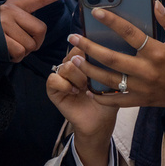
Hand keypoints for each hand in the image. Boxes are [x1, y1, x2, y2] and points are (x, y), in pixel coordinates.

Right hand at [0, 0, 75, 61]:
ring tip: (13, 45)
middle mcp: (11, 11)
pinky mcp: (1, 39)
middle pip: (40, 30)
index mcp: (17, 4)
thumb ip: (29, 2)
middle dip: (35, 41)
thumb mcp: (13, 12)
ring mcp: (5, 24)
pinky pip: (21, 52)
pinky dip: (17, 57)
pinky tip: (8, 52)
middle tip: (23, 41)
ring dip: (25, 51)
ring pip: (31, 44)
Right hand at [47, 48, 117, 165]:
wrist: (100, 121)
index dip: (90, 52)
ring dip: (78, 78)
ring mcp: (62, 76)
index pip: (83, 44)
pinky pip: (53, 79)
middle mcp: (71, 65)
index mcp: (84, 60)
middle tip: (92, 81)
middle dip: (86, 68)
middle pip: (75, 54)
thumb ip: (107, 63)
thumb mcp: (112, 78)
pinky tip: (74, 92)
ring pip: (66, 66)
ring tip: (84, 88)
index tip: (98, 64)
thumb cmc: (107, 99)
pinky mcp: (53, 89)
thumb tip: (105, 48)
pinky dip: (65, 85)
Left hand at [68, 0, 164, 111]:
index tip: (96, 12)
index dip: (112, 22)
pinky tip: (88, 87)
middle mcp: (147, 71)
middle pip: (111, 58)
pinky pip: (116, 100)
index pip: (130, 34)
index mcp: (157, 52)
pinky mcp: (141, 100)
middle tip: (74, 38)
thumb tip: (156, 4)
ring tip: (74, 60)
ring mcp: (142, 88)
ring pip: (109, 80)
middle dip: (89, 47)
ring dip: (89, 70)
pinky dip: (101, 96)